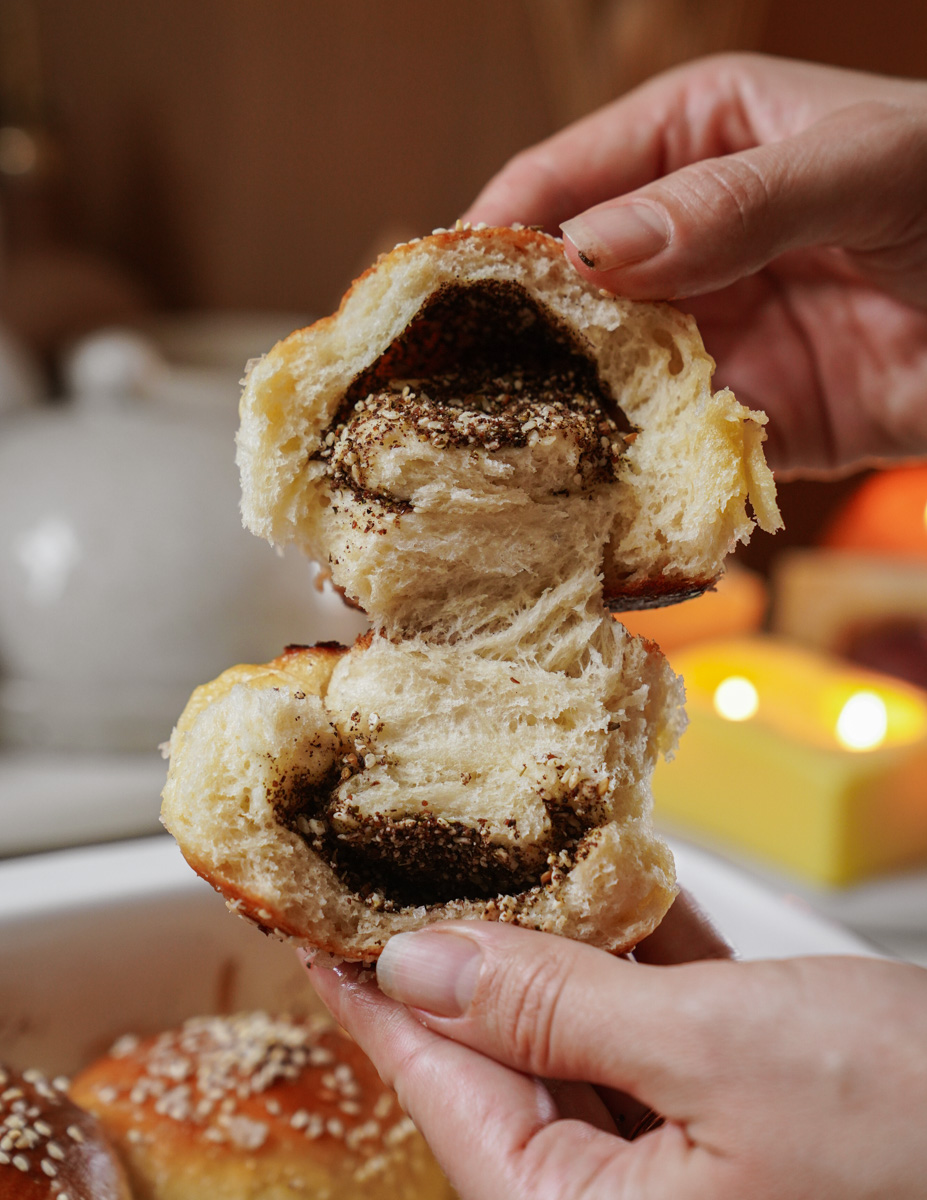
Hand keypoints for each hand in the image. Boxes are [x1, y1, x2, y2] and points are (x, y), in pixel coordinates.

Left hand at [308, 918, 926, 1199]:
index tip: (311, 926)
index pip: (443, 1091)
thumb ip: (550, 1008)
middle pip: (501, 1062)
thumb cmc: (913, 1126)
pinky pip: (651, 1027)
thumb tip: (419, 967)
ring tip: (483, 855)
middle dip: (454, 958)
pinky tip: (602, 882)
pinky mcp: (735, 1110)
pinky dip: (629, 953)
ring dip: (546, 943)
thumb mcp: (711, 1052)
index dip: (370, 1000)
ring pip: (575, 1036)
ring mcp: (684, 1161)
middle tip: (397, 862)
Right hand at [465, 54, 926, 475]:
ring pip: (602, 377)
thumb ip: (731, 201)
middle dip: (506, 343)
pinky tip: (579, 502)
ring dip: (556, 420)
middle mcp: (680, 238)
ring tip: (488, 466)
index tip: (428, 303)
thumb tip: (590, 254)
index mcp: (690, 139)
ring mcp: (707, 331)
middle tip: (439, 402)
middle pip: (564, 292)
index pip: (559, 183)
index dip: (491, 240)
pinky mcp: (740, 416)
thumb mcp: (863, 166)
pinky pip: (664, 446)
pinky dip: (625, 474)